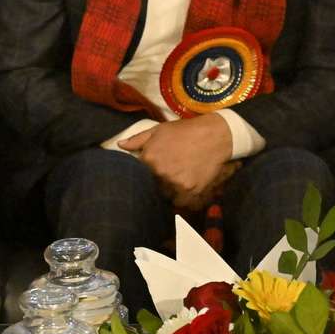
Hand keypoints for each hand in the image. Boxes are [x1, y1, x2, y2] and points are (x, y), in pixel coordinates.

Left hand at [117, 114, 232, 208]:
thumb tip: (120, 145)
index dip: (141, 177)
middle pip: (150, 188)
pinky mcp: (191, 191)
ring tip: (173, 186)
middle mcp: (161, 173)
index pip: (137, 176)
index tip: (145, 177)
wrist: (215, 135)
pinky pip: (180, 203)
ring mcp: (176, 184)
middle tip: (162, 181)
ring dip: (167, 194)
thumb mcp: (159, 130)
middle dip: (154, 186)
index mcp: (149, 158)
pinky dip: (181, 199)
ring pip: (165, 197)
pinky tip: (184, 190)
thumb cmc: (184, 131)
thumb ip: (137, 139)